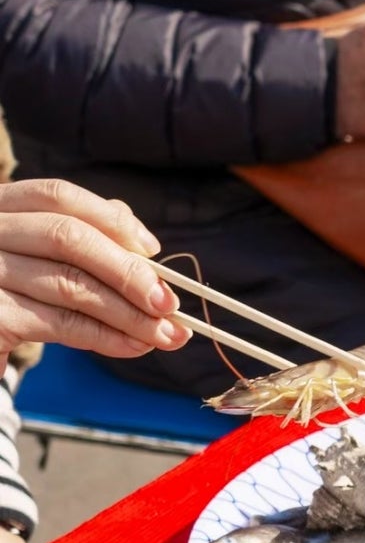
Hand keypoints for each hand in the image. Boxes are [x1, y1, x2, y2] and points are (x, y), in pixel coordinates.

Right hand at [0, 178, 187, 357]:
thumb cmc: (16, 296)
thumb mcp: (44, 260)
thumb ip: (86, 240)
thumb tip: (145, 247)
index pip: (57, 197)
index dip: (110, 220)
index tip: (154, 250)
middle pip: (67, 238)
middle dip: (129, 272)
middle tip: (170, 303)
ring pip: (70, 285)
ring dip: (130, 314)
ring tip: (166, 335)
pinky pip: (61, 323)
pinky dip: (107, 337)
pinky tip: (136, 345)